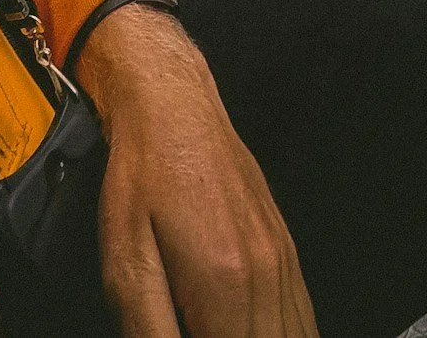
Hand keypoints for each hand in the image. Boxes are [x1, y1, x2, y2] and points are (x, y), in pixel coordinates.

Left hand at [75, 1, 318, 337]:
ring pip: (296, 336)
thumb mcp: (125, 263)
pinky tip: (254, 331)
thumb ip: (149, 329)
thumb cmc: (143, 178)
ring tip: (220, 327)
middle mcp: (266, 275)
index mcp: (225, 284)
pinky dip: (284, 334)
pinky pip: (302, 316)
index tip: (187, 333)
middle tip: (198, 327)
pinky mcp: (285, 251)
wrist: (174, 111)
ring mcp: (283, 261)